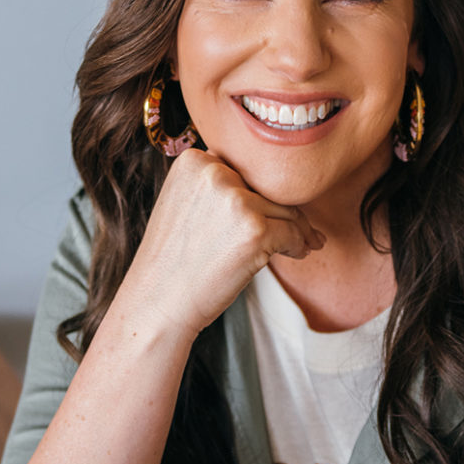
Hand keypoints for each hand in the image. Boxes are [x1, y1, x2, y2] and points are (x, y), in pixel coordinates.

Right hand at [124, 148, 324, 338]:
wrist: (158, 302)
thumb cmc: (173, 262)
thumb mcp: (185, 205)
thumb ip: (219, 187)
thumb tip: (273, 187)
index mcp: (194, 161)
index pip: (245, 169)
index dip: (261, 193)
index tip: (273, 211)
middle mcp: (214, 172)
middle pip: (268, 187)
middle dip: (285, 211)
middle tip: (305, 231)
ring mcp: (236, 200)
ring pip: (286, 208)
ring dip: (300, 229)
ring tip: (304, 244)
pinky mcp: (256, 229)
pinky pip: (294, 232)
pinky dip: (301, 244)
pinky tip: (299, 253)